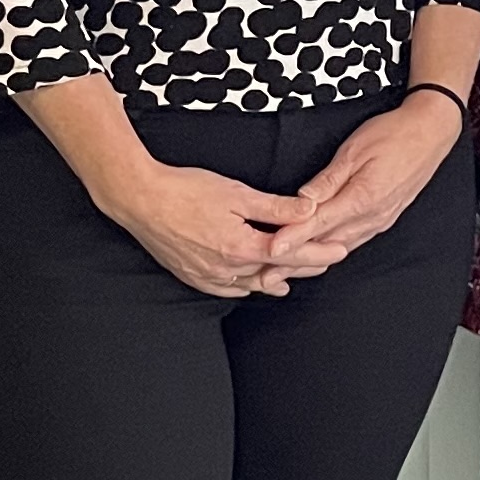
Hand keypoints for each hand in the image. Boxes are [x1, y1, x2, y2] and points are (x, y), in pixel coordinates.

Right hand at [93, 153, 317, 298]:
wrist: (139, 199)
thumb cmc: (184, 190)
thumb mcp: (236, 193)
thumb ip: (275, 207)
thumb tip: (310, 210)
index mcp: (242, 248)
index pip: (292, 254)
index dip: (319, 252)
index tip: (340, 250)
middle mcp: (228, 270)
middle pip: (276, 272)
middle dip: (304, 266)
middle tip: (327, 260)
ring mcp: (209, 277)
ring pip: (254, 284)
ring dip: (277, 277)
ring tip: (296, 273)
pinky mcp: (194, 276)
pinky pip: (229, 289)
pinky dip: (248, 285)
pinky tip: (256, 282)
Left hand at [271, 93, 465, 272]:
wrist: (430, 133)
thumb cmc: (394, 135)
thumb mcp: (354, 150)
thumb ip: (328, 180)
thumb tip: (303, 201)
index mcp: (363, 198)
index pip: (319, 223)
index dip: (293, 237)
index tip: (272, 249)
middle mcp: (372, 217)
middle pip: (326, 245)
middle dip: (295, 262)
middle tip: (266, 276)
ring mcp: (379, 222)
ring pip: (338, 249)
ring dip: (311, 262)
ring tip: (283, 272)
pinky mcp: (382, 220)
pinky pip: (351, 242)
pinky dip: (330, 253)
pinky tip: (316, 257)